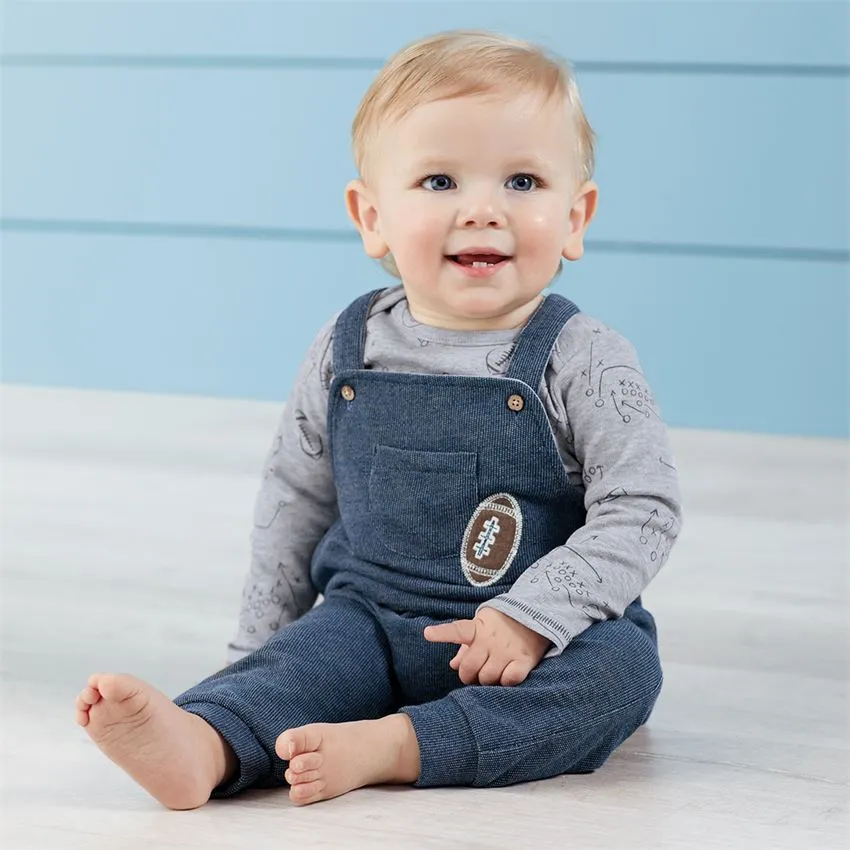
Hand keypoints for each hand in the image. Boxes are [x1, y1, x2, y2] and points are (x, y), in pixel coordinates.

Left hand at [423, 607, 550, 685]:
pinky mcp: (525, 660)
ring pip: (488, 677)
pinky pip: (510, 680)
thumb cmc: (502, 623)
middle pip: (469, 667)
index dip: (442, 633)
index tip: (427, 633)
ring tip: (492, 672)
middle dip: (468, 676)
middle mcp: (491, 640)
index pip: (457, 631)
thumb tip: (453, 665)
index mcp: (478, 628)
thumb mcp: (482, 626)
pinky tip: (507, 675)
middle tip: (474, 674)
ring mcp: (508, 650)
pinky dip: (506, 681)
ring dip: (487, 680)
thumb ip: (466, 646)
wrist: (536, 614)